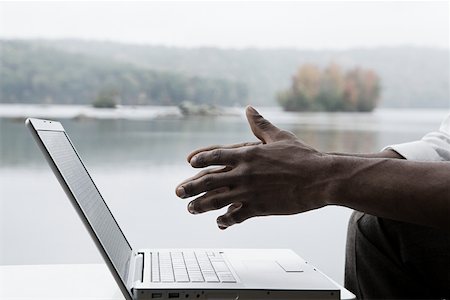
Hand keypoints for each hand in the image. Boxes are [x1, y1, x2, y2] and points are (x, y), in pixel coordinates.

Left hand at [175, 106, 332, 228]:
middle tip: (178, 192)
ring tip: (190, 209)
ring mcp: (250, 191)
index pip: (216, 155)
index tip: (189, 163)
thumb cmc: (303, 156)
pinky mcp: (259, 207)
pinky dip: (226, 220)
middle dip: (191, 187)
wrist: (321, 178)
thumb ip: (260, 125)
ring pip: (217, 200)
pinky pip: (236, 216)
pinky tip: (220, 222)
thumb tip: (249, 108)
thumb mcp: (280, 136)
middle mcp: (244, 172)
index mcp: (248, 154)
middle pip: (209, 180)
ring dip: (201, 205)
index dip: (201, 159)